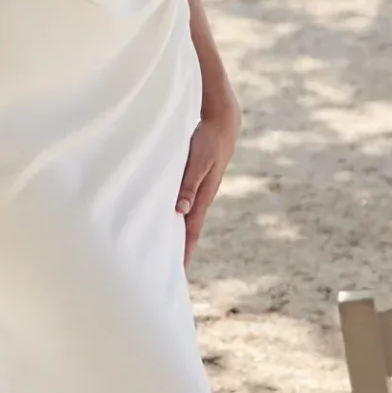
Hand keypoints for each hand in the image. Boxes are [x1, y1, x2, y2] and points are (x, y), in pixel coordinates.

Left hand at [177, 94, 239, 257]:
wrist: (223, 123)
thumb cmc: (208, 141)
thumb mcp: (198, 162)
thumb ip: (188, 185)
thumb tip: (180, 211)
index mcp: (203, 195)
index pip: (192, 229)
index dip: (185, 249)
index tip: (179, 269)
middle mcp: (202, 196)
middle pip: (190, 228)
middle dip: (182, 248)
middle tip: (171, 269)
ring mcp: (201, 189)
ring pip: (188, 216)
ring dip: (179, 232)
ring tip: (168, 249)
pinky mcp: (198, 180)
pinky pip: (187, 203)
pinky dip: (179, 215)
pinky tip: (172, 217)